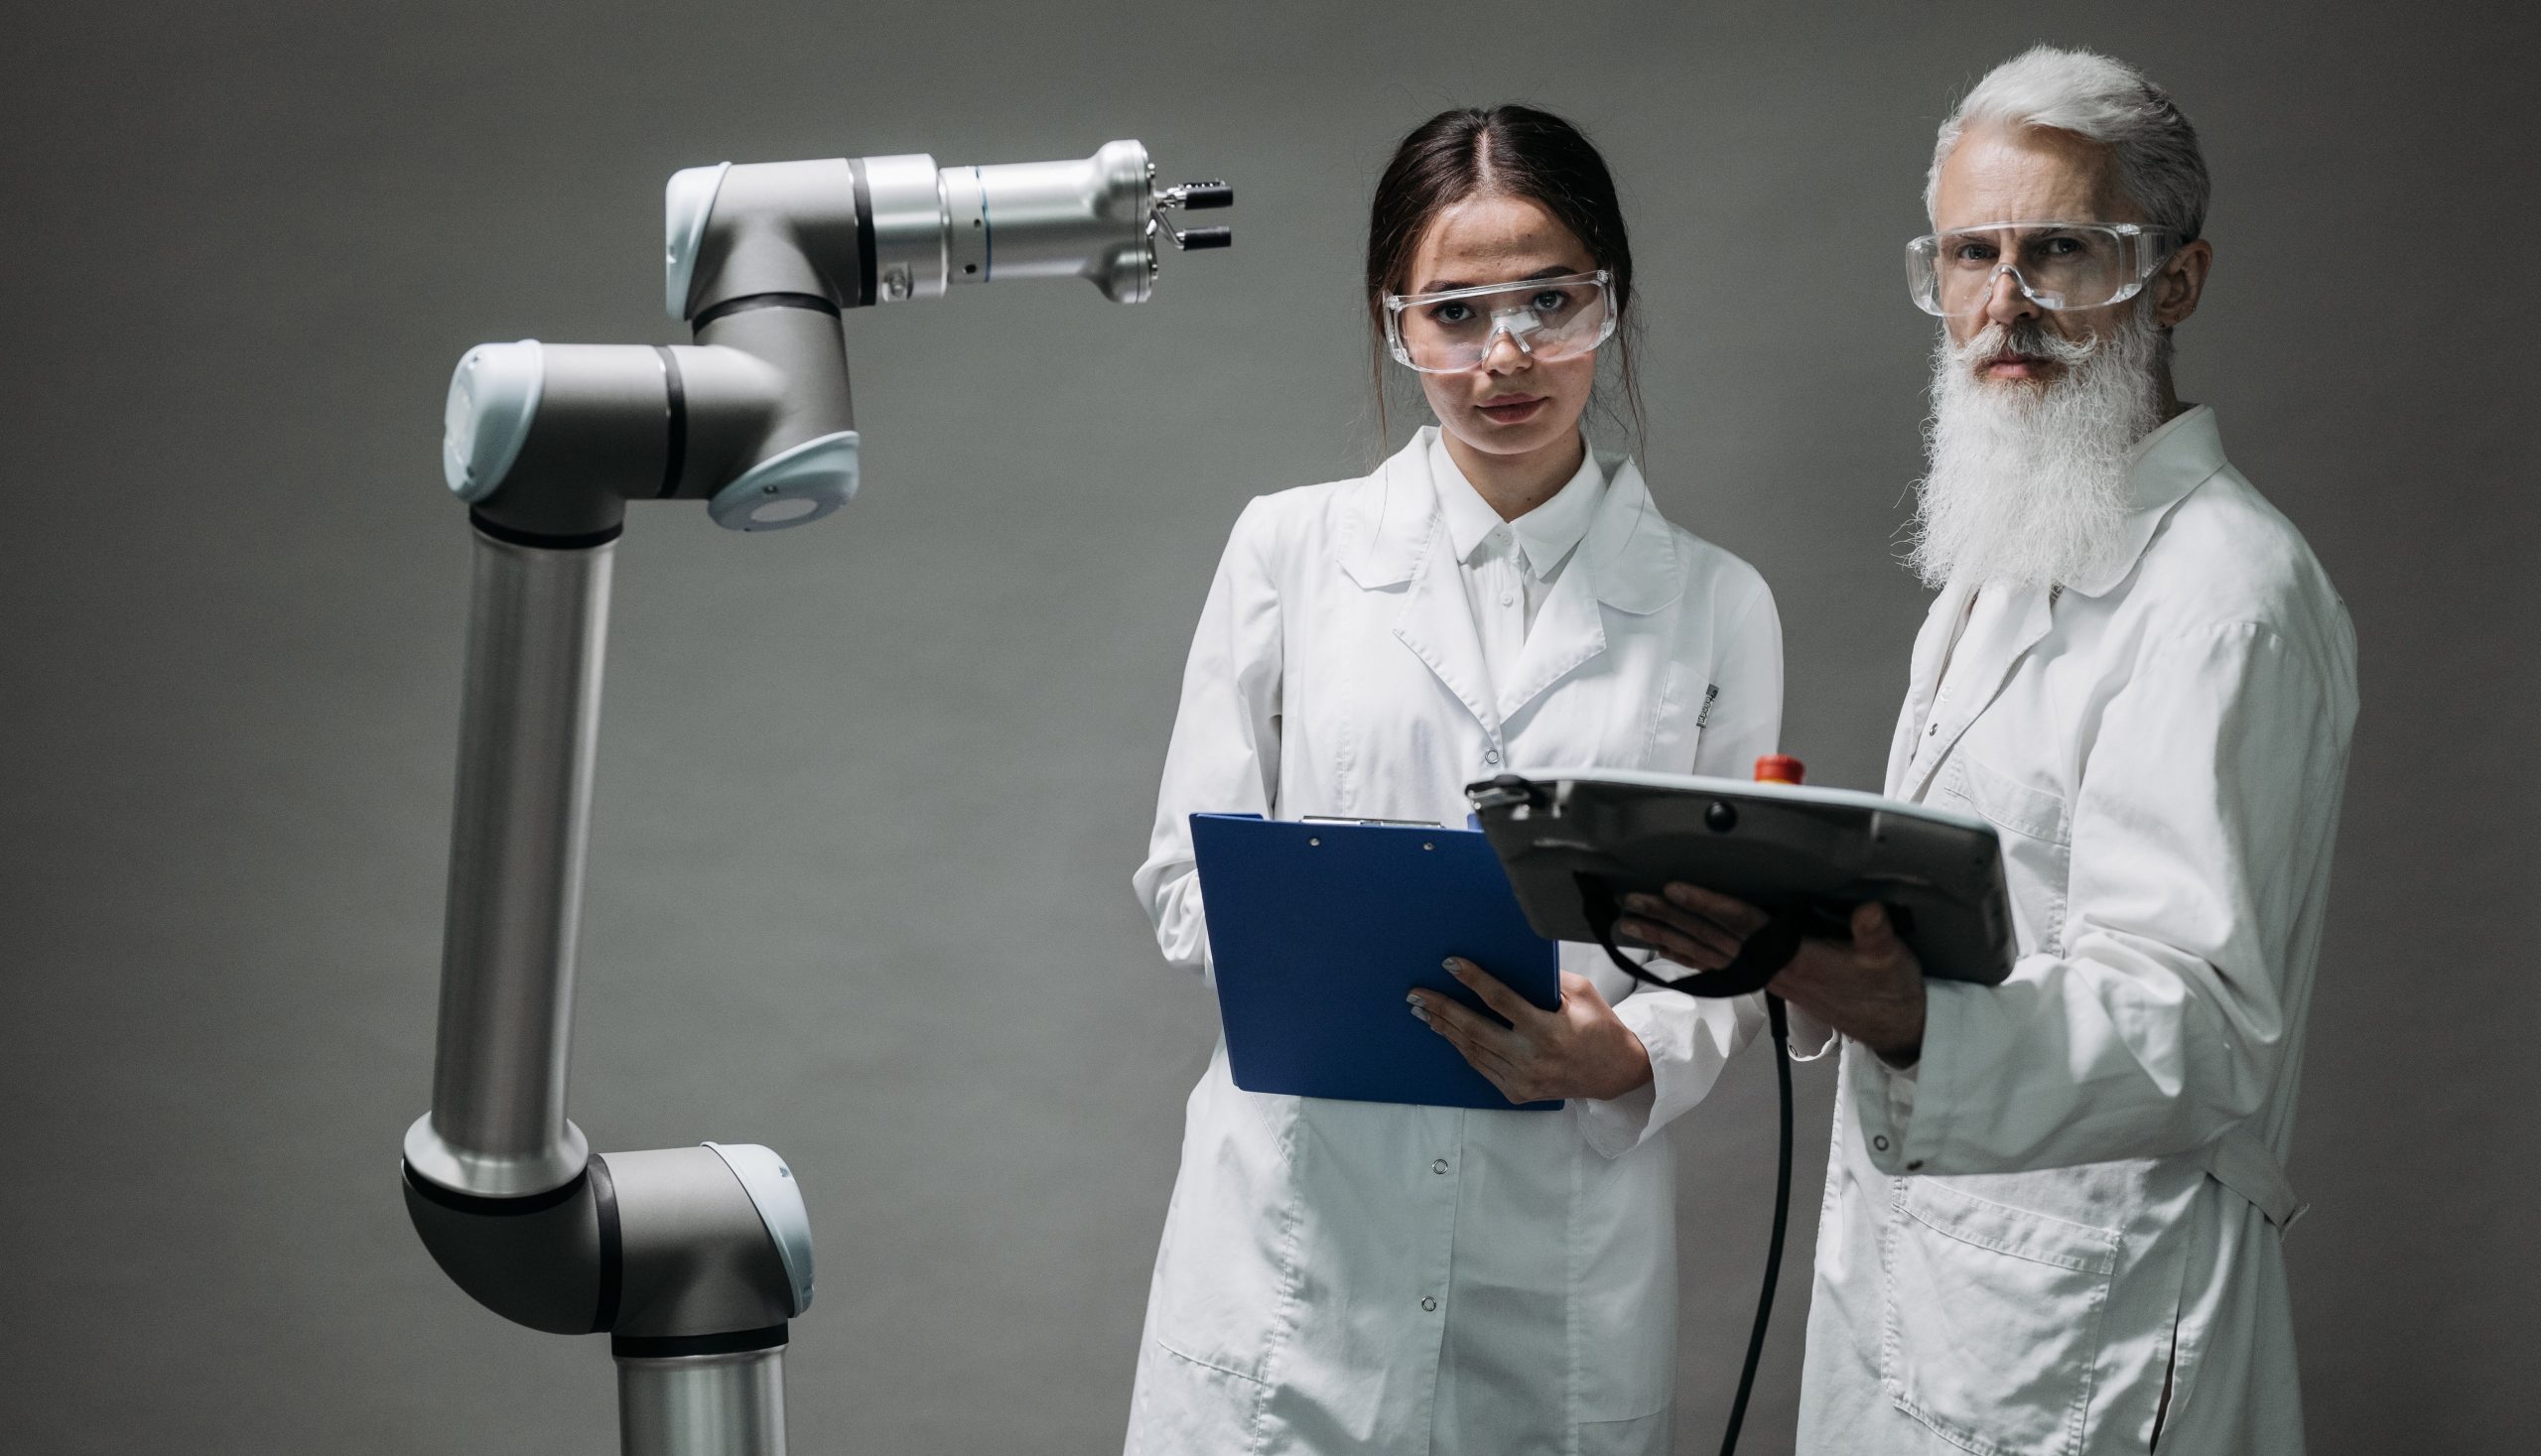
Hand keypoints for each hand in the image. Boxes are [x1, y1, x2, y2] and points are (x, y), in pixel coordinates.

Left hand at [1410, 959, 1652, 1103]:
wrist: (1616, 1072)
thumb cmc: (1600, 1027)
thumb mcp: (1581, 994)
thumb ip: (1546, 981)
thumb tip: (1511, 963)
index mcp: (1548, 1028)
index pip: (1500, 1000)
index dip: (1472, 980)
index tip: (1449, 964)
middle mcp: (1531, 1056)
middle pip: (1474, 1029)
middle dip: (1441, 1008)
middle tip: (1417, 994)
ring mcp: (1522, 1079)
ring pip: (1472, 1050)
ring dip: (1444, 1029)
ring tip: (1423, 1011)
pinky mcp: (1517, 1092)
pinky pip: (1481, 1067)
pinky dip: (1462, 1048)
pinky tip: (1447, 1033)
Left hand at [1619, 885, 1928, 1065]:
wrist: (1894, 1028)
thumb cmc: (1889, 990)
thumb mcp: (1889, 959)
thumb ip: (1875, 934)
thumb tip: (1868, 910)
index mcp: (1793, 957)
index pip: (1741, 924)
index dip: (1707, 904)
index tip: (1674, 889)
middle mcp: (1770, 968)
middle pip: (1709, 937)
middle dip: (1668, 918)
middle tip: (1630, 902)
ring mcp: (1765, 977)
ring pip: (1705, 952)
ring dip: (1665, 936)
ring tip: (1630, 922)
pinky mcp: (1768, 982)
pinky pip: (1716, 967)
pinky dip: (1686, 955)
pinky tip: (1663, 947)